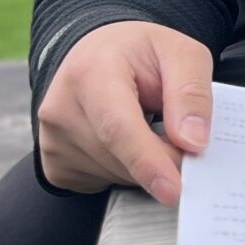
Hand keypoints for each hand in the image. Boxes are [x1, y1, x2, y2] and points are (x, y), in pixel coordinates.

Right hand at [35, 21, 213, 204]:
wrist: (97, 55)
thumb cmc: (140, 54)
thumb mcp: (180, 53)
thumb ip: (191, 92)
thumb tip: (193, 142)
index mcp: (91, 72)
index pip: (118, 127)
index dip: (147, 162)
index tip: (173, 190)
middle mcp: (61, 108)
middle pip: (121, 158)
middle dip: (163, 160)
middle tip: (185, 139)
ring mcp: (51, 140)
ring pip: (115, 175)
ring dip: (145, 165)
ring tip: (149, 125)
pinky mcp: (54, 164)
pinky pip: (102, 183)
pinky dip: (126, 171)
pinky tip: (126, 141)